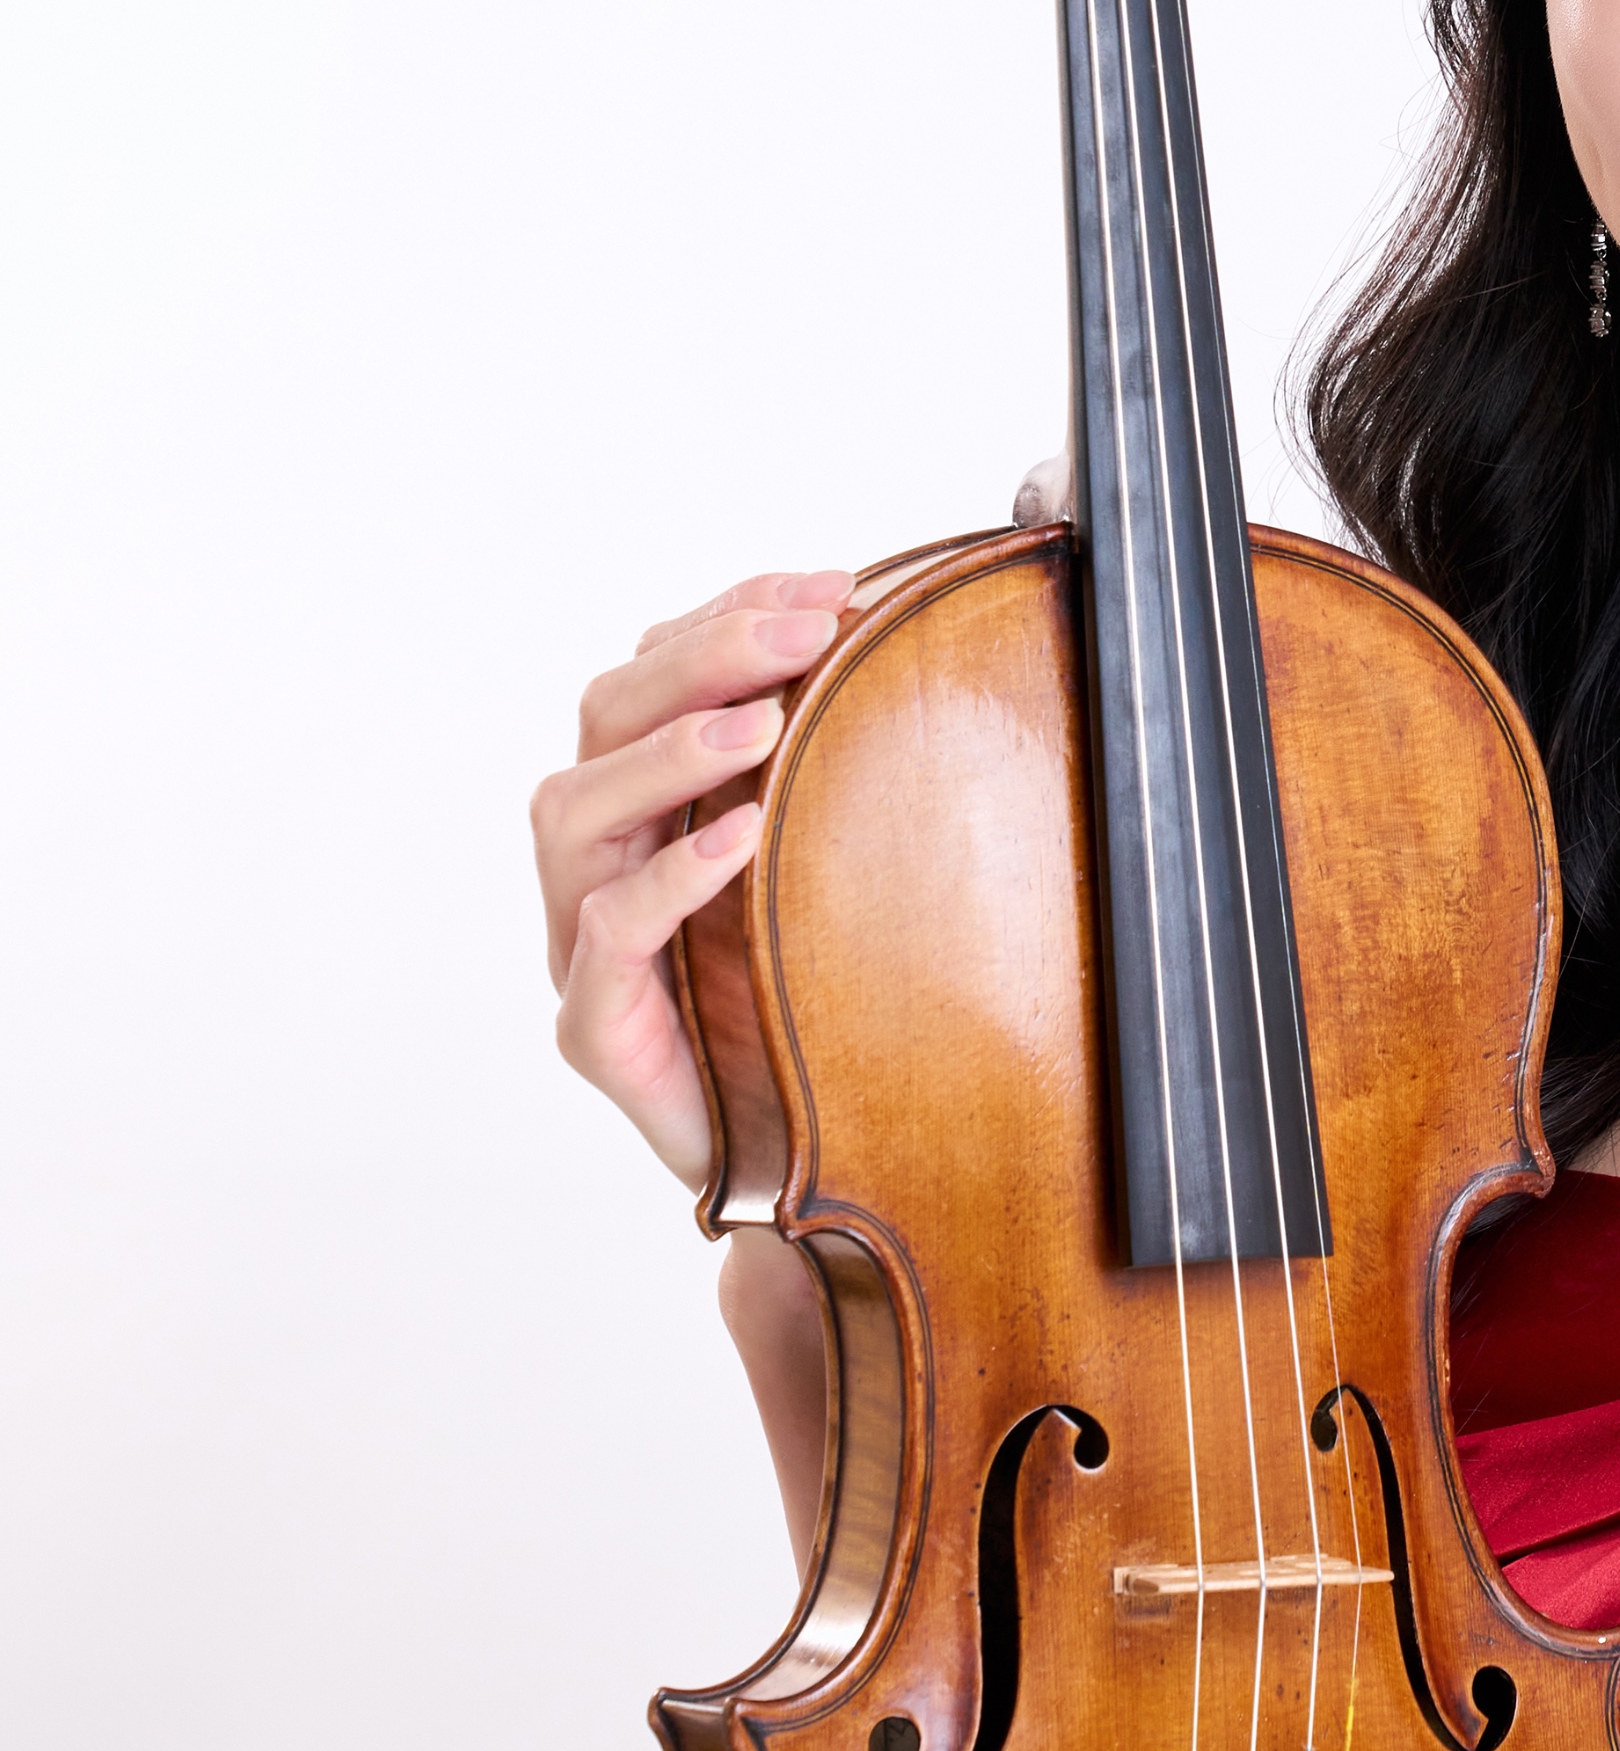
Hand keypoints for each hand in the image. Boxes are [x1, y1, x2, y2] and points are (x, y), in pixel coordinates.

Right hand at [533, 569, 855, 1183]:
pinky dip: (669, 879)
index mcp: (646, 805)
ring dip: (668, 751)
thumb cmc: (818, 1005)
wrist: (807, 1166)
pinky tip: (739, 838)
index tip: (829, 584)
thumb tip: (916, 637)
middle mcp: (597, 863)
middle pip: (602, 719)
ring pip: (573, 813)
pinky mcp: (595, 1028)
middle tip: (803, 629)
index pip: (655, 673)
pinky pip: (607, 937)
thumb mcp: (837, 862)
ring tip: (761, 722)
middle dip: (703, 657)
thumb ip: (842, 765)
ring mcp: (581, 945)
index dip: (730, 615)